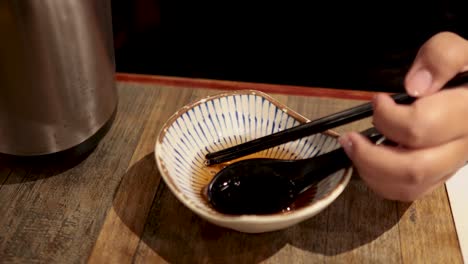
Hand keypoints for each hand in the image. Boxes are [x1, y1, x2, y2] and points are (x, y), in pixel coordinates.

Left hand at [338, 31, 467, 200]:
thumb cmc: (462, 72)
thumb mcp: (456, 50)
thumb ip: (441, 58)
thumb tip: (415, 86)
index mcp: (467, 114)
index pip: (421, 127)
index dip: (389, 117)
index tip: (377, 101)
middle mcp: (462, 146)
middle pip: (414, 168)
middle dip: (370, 156)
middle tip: (350, 139)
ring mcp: (452, 165)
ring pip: (410, 187)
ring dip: (371, 172)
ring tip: (354, 150)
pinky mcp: (440, 174)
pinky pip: (408, 192)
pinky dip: (380, 182)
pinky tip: (368, 162)